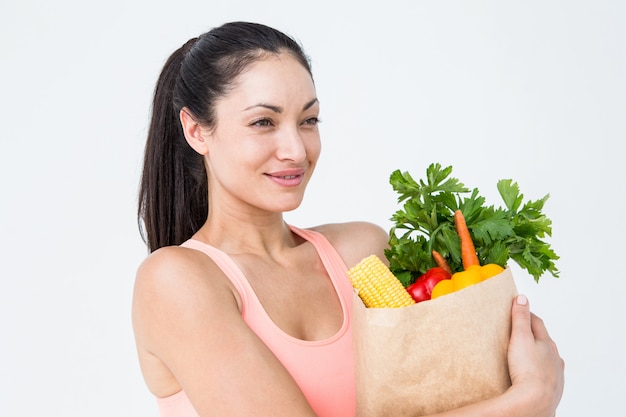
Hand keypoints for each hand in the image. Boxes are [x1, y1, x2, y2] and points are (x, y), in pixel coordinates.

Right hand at [506, 294, 564, 416]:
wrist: (536, 401)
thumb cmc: (528, 369)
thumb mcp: (520, 337)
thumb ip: (520, 318)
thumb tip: (522, 298)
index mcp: (547, 343)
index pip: (537, 323)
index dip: (526, 315)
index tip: (517, 309)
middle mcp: (554, 358)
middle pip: (544, 340)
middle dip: (534, 334)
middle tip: (520, 330)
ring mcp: (555, 374)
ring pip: (548, 359)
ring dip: (539, 353)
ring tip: (528, 353)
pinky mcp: (551, 389)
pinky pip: (546, 375)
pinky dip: (540, 370)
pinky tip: (535, 374)